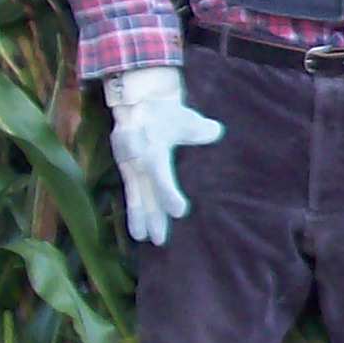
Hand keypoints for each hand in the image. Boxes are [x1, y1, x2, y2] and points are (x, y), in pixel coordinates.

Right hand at [106, 66, 223, 245]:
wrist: (138, 102)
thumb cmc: (166, 111)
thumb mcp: (184, 117)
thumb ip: (199, 129)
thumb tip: (215, 132)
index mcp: (151, 147)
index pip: (159, 174)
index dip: (168, 193)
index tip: (180, 212)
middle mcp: (136, 159)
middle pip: (145, 192)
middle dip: (152, 216)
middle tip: (159, 240)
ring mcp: (129, 165)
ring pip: (135, 195)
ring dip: (141, 217)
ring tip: (144, 239)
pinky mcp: (128, 170)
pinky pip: (132, 193)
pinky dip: (135, 210)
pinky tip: (137, 230)